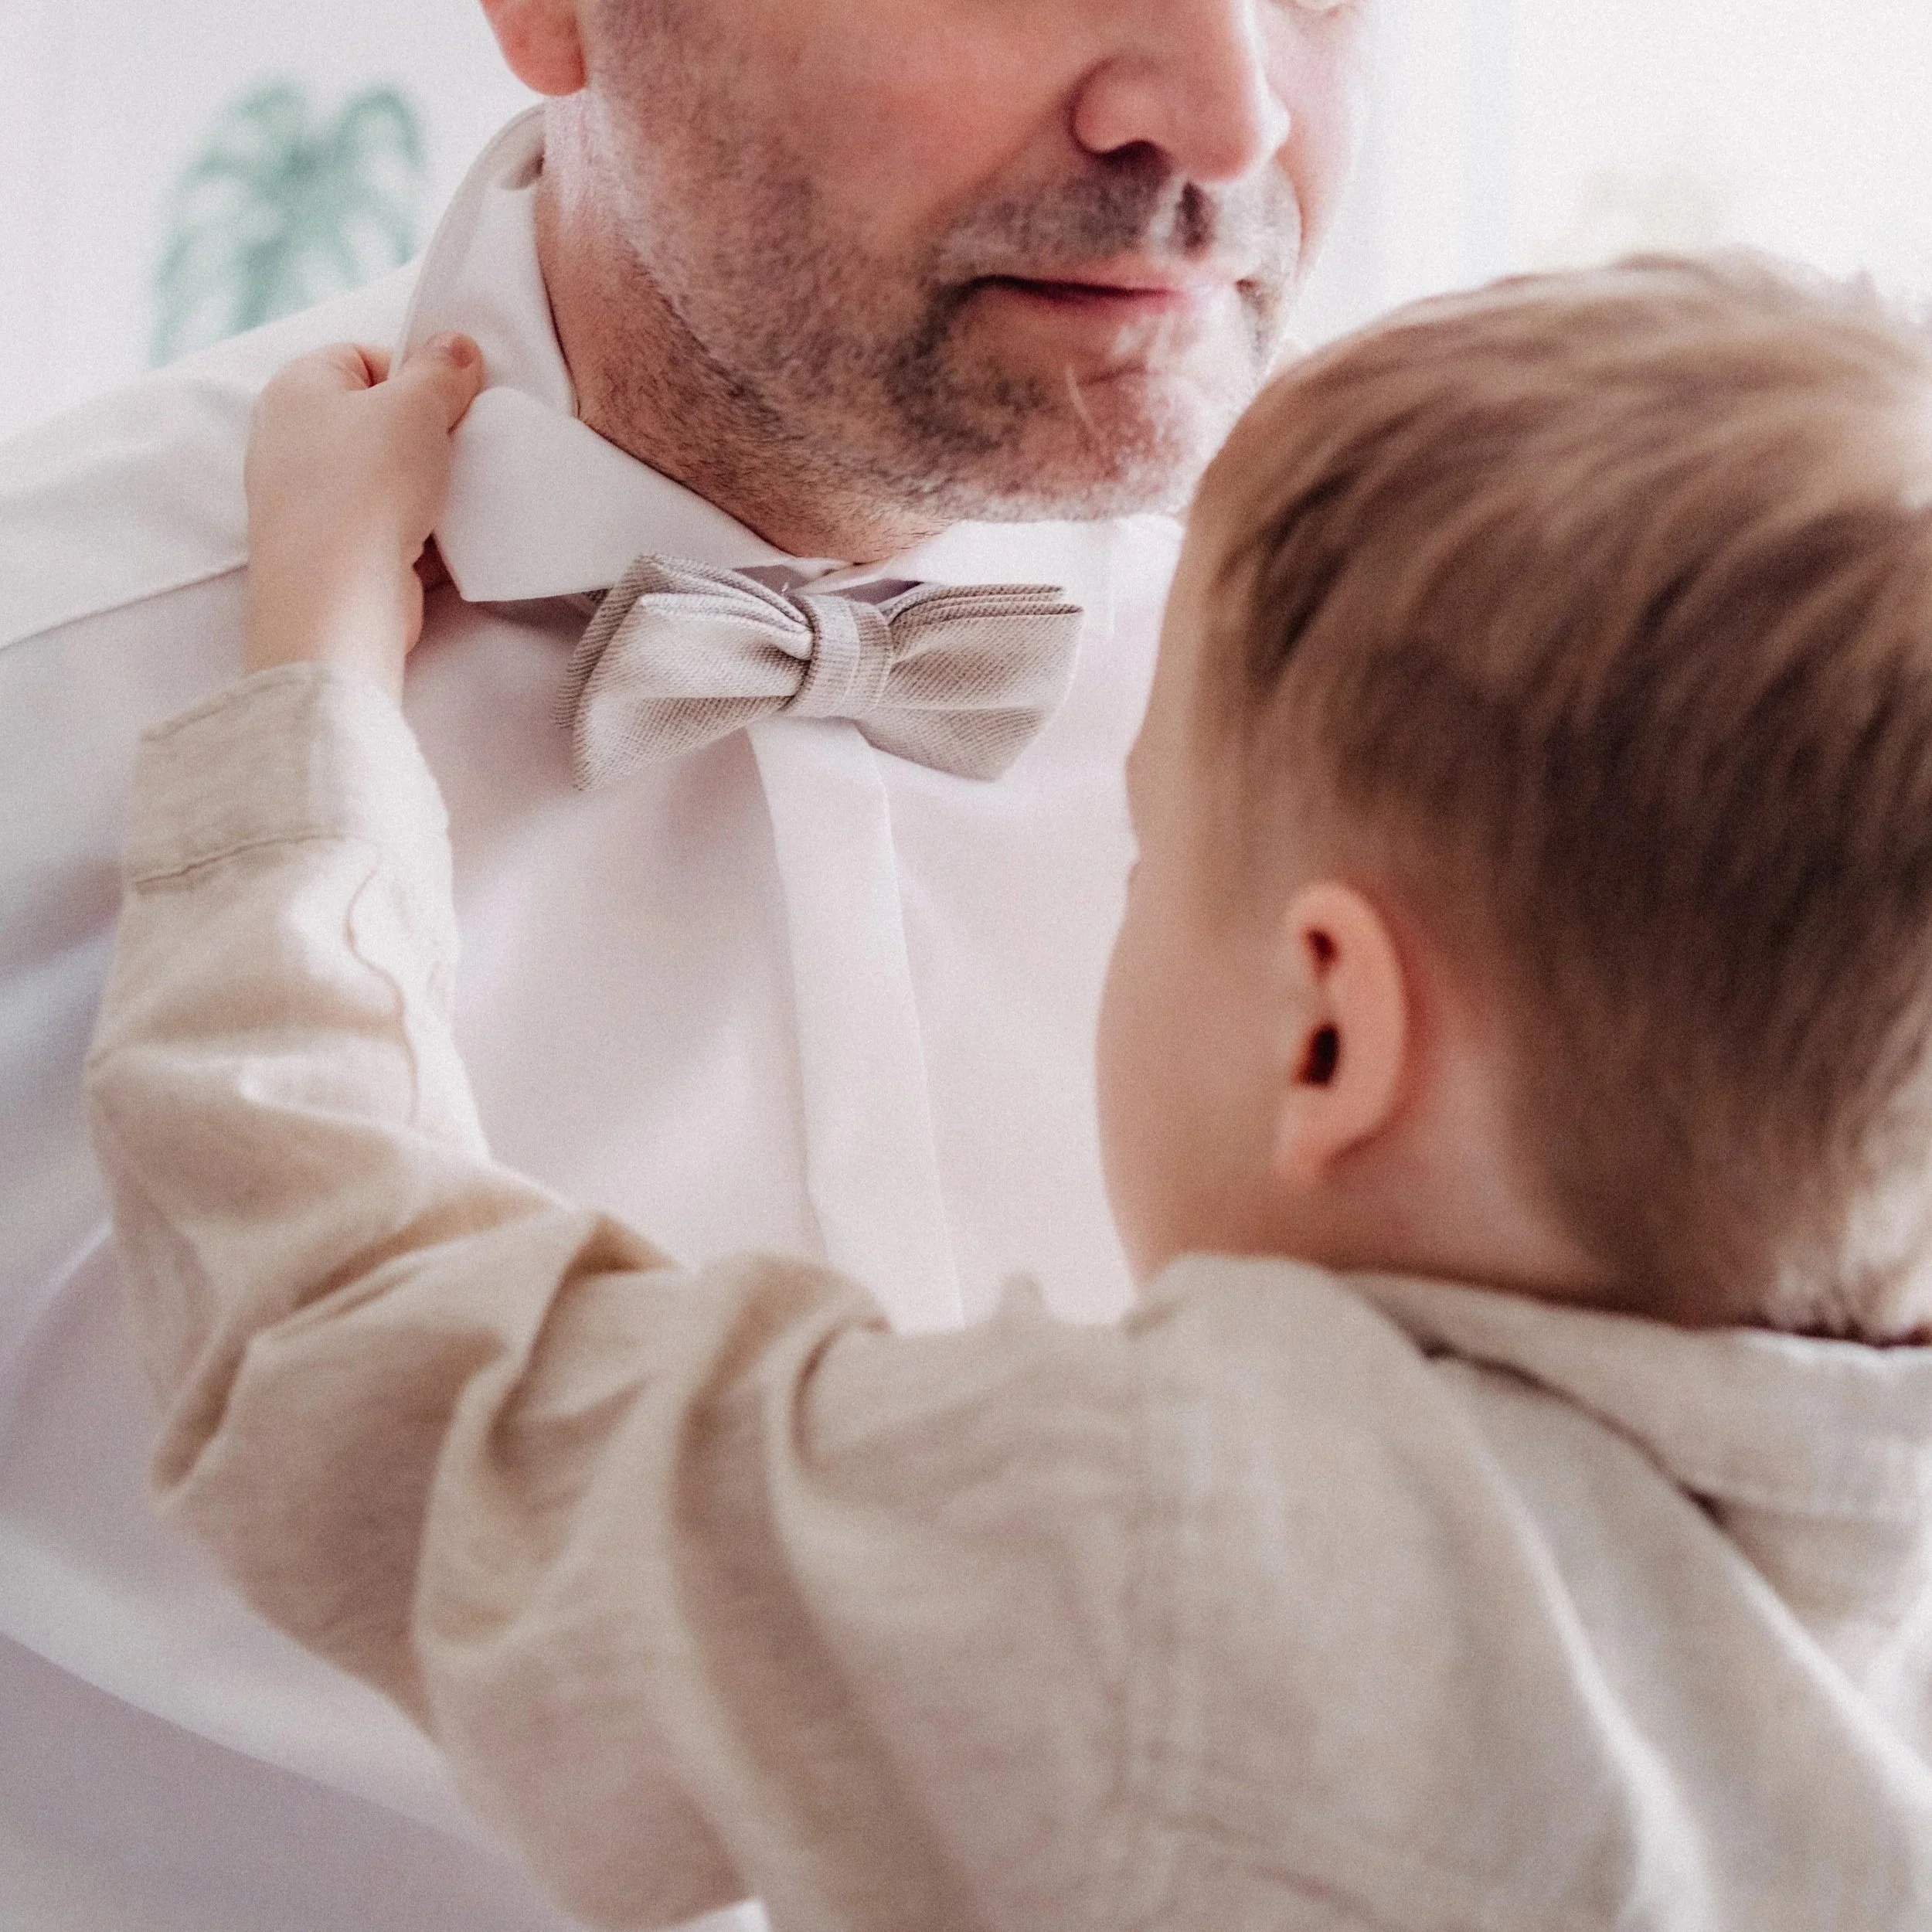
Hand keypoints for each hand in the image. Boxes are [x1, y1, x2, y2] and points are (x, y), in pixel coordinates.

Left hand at [243, 334, 483, 699]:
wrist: (338, 597)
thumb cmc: (370, 484)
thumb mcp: (417, 406)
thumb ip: (442, 369)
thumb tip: (457, 346)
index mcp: (297, 387)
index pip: (364, 356)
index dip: (416, 373)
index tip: (455, 401)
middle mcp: (289, 438)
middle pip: (378, 419)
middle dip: (427, 435)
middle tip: (464, 448)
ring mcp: (306, 500)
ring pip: (386, 477)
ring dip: (429, 488)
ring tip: (457, 497)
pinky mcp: (330, 551)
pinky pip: (385, 527)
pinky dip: (417, 533)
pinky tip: (444, 543)